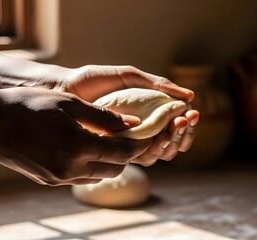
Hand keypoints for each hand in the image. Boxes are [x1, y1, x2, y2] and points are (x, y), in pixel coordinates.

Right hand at [0, 87, 152, 185]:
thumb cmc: (29, 105)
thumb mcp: (69, 104)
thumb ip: (104, 117)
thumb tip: (133, 123)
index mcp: (78, 147)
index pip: (122, 154)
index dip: (138, 146)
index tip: (146, 136)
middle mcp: (70, 168)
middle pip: (114, 169)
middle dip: (125, 156)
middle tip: (128, 138)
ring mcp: (58, 178)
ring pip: (98, 176)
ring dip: (108, 162)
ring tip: (108, 142)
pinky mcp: (48, 181)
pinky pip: (79, 177)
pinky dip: (90, 166)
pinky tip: (86, 149)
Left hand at [58, 65, 199, 164]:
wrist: (63, 90)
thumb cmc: (93, 81)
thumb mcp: (129, 76)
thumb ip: (156, 84)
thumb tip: (190, 95)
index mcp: (146, 114)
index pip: (175, 127)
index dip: (188, 124)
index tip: (193, 113)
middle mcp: (140, 132)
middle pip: (172, 142)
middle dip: (185, 133)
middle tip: (186, 119)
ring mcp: (128, 143)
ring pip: (160, 152)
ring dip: (173, 141)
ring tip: (176, 124)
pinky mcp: (115, 151)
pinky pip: (141, 157)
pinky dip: (155, 148)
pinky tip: (160, 136)